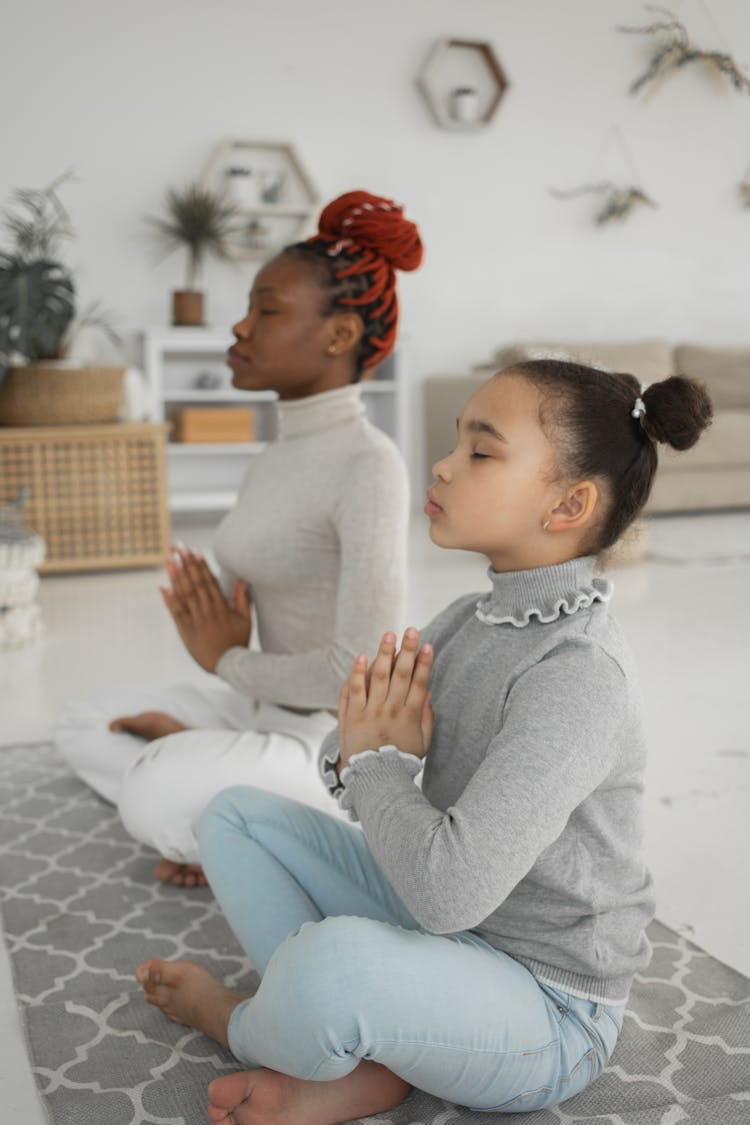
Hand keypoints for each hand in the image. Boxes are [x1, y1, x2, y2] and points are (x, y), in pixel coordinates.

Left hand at [161, 547, 251, 672]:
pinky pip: (176, 613)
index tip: (194, 550)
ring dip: (176, 576)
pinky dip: (169, 600)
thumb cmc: (238, 642)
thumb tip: (242, 579)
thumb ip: (243, 599)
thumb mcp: (246, 620)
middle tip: (177, 547)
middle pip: (195, 583)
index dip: (201, 565)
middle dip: (186, 563)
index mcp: (222, 607)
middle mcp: (208, 611)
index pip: (209, 581)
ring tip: (169, 560)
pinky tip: (163, 586)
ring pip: (185, 595)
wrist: (228, 666)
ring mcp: (196, 621)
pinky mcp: (186, 631)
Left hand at [338, 628, 433, 769]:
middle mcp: (392, 710)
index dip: (423, 663)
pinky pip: (355, 690)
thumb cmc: (401, 760)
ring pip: (380, 677)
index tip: (427, 645)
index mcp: (410, 715)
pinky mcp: (354, 715)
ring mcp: (372, 711)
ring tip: (389, 635)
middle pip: (402, 674)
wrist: (375, 779)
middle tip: (411, 630)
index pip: (419, 683)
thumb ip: (426, 718)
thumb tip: (427, 693)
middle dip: (407, 650)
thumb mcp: (423, 743)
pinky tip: (361, 656)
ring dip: (385, 654)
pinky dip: (358, 673)